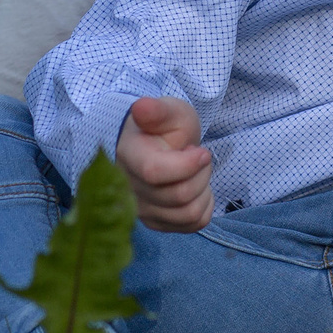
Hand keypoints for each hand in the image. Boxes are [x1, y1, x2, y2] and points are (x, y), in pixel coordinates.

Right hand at [118, 96, 212, 230]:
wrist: (155, 147)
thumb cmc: (162, 129)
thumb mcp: (167, 112)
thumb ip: (157, 111)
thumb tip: (141, 107)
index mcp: (129, 157)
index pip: (156, 172)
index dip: (187, 165)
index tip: (201, 151)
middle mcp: (129, 189)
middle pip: (180, 195)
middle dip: (201, 173)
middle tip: (197, 156)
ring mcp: (142, 211)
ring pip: (189, 213)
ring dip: (203, 190)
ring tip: (194, 172)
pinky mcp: (156, 223)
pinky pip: (193, 224)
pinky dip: (204, 205)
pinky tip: (195, 188)